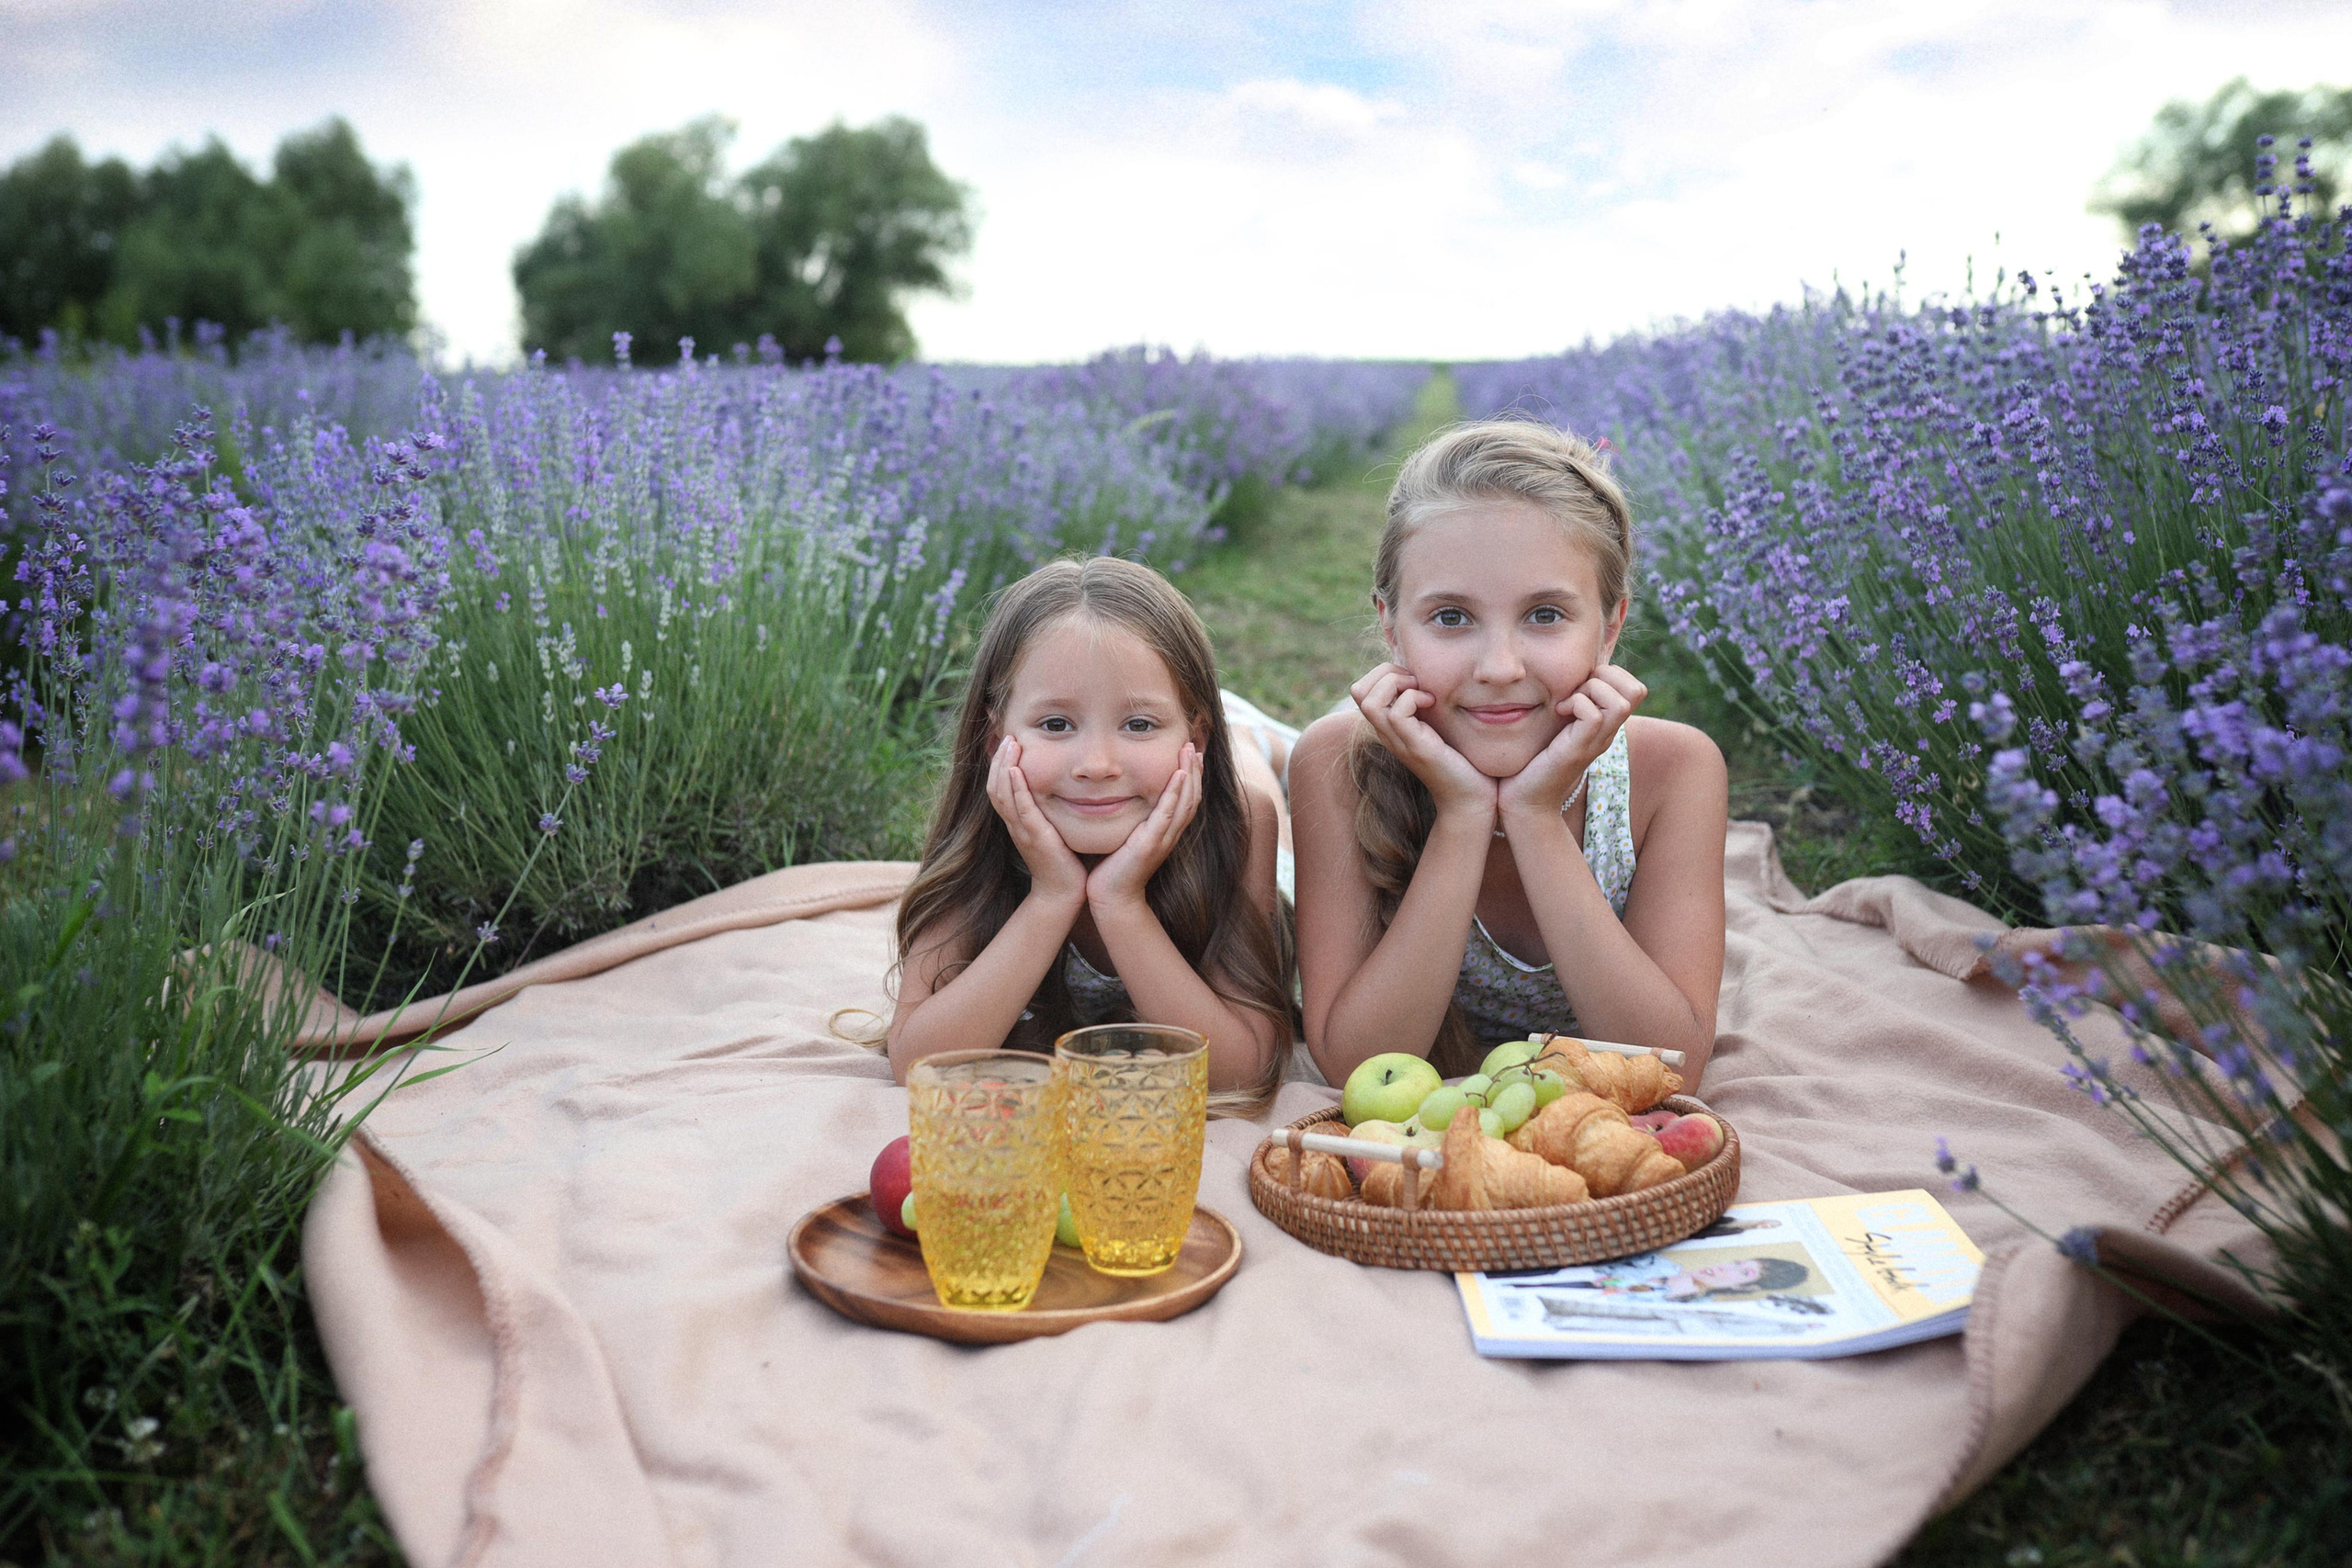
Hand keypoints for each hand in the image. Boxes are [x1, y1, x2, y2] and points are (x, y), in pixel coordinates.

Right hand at [987, 738, 1086, 907]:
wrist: (1063, 893)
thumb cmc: (1063, 862)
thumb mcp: (1052, 830)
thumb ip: (1049, 810)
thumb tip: (1061, 786)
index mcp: (1017, 822)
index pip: (999, 787)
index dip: (1000, 764)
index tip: (1009, 742)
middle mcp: (1015, 824)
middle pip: (995, 786)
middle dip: (999, 759)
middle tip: (1008, 736)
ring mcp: (1022, 831)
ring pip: (1002, 794)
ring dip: (1004, 766)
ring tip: (1010, 744)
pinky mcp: (1035, 837)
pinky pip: (1020, 809)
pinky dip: (1015, 789)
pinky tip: (1015, 771)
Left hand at [1086, 743, 1201, 911]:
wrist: (1111, 897)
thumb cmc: (1114, 868)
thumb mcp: (1127, 837)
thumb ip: (1132, 819)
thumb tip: (1123, 796)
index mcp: (1166, 832)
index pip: (1186, 799)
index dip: (1192, 776)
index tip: (1191, 754)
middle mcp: (1170, 834)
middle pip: (1192, 797)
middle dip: (1195, 770)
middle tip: (1195, 745)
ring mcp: (1163, 839)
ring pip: (1186, 802)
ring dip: (1190, 775)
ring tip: (1191, 752)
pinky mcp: (1150, 844)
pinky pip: (1167, 815)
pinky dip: (1175, 794)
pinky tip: (1178, 775)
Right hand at [1349, 662, 1495, 824]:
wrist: (1470, 799)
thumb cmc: (1459, 762)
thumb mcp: (1437, 726)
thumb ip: (1426, 707)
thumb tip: (1429, 679)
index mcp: (1389, 727)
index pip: (1361, 689)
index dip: (1383, 673)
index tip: (1413, 679)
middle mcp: (1387, 734)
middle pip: (1358, 690)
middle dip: (1386, 672)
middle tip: (1415, 681)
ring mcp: (1399, 742)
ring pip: (1370, 700)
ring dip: (1397, 684)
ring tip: (1421, 691)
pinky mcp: (1416, 748)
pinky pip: (1397, 713)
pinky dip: (1414, 698)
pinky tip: (1432, 703)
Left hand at [1497, 664, 1644, 824]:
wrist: (1526, 801)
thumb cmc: (1535, 761)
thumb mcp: (1557, 723)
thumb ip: (1569, 701)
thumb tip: (1567, 673)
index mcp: (1606, 724)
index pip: (1635, 688)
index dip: (1612, 674)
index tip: (1581, 684)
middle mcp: (1608, 732)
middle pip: (1637, 690)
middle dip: (1606, 676)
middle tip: (1577, 690)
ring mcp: (1596, 742)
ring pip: (1621, 702)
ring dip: (1591, 690)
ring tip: (1567, 703)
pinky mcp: (1579, 750)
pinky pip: (1593, 715)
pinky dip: (1575, 703)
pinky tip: (1558, 712)